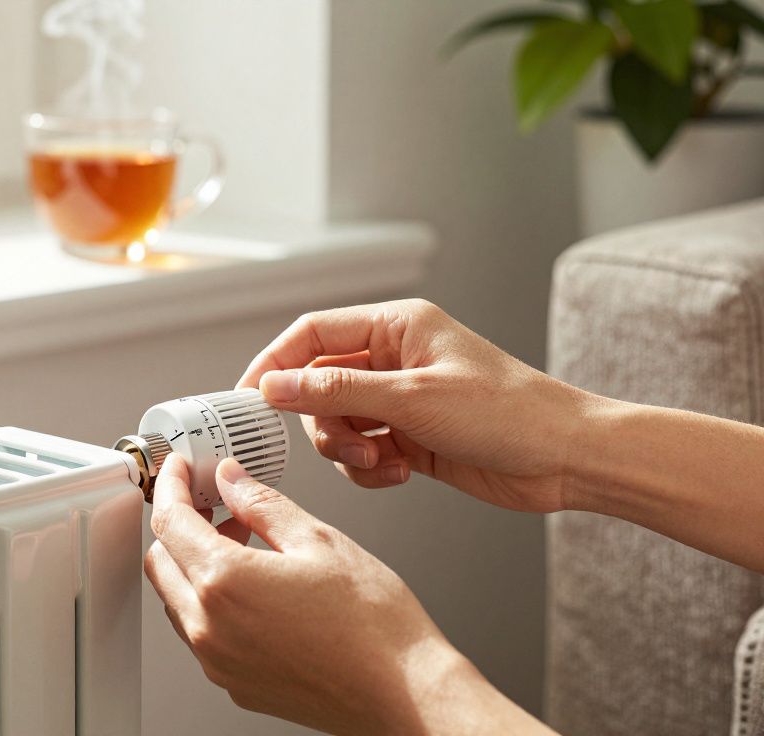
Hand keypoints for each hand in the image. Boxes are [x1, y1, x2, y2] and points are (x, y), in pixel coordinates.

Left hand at [144, 455, 548, 734]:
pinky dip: (211, 601)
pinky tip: (253, 586)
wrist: (404, 694)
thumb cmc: (374, 626)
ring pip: (177, 600)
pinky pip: (202, 634)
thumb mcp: (318, 541)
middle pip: (161, 562)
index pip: (170, 522)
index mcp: (225, 583)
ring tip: (243, 542)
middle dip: (178, 526)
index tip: (182, 472)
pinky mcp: (235, 685)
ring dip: (194, 565)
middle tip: (215, 504)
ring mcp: (219, 662)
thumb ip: (262, 506)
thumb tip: (232, 481)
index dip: (172, 487)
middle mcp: (210, 629)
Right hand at [238, 299, 593, 512]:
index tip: (249, 399)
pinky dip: (370, 468)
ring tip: (382, 462)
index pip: (312, 334)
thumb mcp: (412, 399)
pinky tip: (400, 472)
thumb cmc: (508, 413)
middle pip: (317, 385)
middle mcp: (393, 358)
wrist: (565, 459)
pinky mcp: (408, 437)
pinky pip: (361, 452)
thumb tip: (275, 385)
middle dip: (323, 422)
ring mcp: (400, 399)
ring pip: (336, 424)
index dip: (275, 363)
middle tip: (347, 445)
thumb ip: (337, 391)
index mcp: (396, 326)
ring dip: (348, 450)